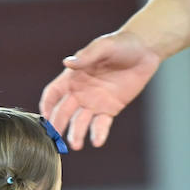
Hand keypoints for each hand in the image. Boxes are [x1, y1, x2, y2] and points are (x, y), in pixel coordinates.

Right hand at [40, 30, 161, 149]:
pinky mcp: (110, 109)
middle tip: (56, 137)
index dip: (47, 106)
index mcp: (73, 77)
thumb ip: (86, 57)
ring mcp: (94, 102)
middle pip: (63, 112)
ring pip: (80, 122)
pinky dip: (98, 134)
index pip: (53, 94)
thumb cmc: (121, 43)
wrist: (144, 51)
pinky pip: (101, 124)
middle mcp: (80, 92)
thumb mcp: (103, 47)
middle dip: (58, 125)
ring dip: (76, 134)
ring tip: (76, 145)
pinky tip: (97, 142)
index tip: (45, 118)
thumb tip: (67, 63)